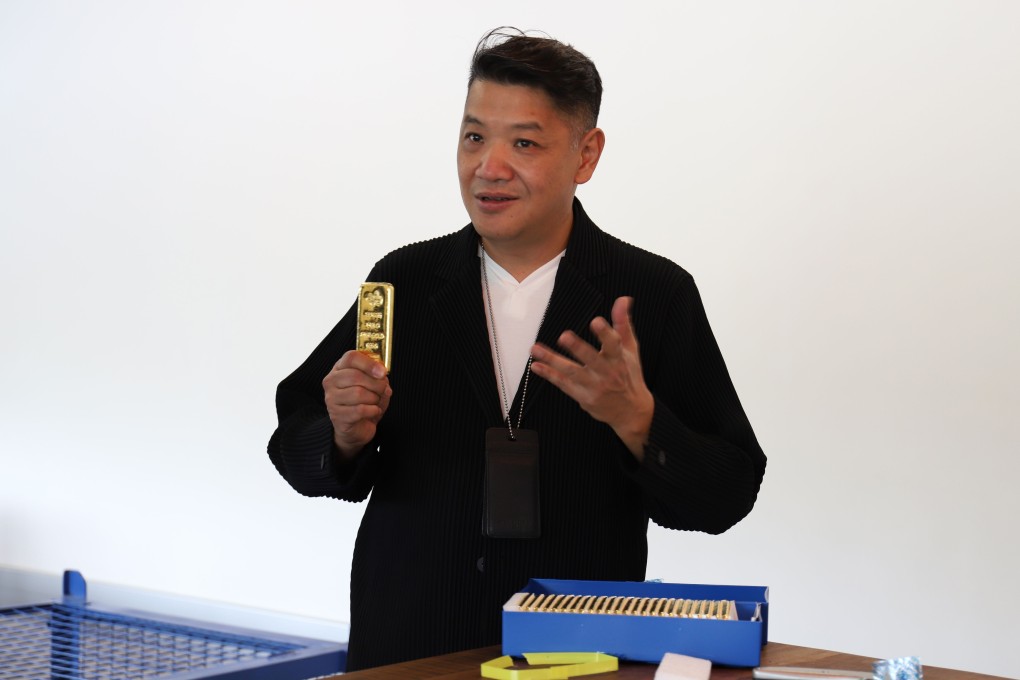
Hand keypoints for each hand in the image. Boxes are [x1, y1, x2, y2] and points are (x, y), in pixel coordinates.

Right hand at [322, 350, 391, 460]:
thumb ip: (378, 377)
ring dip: (374, 399)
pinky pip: (360, 410)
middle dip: (376, 384)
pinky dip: (372, 411)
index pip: (351, 357)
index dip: (369, 363)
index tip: (383, 372)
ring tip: (375, 402)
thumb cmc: (366, 403)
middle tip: (383, 390)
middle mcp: (331, 381)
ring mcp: (331, 399)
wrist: (357, 428)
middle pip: (355, 376)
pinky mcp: (337, 416)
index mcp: (340, 368)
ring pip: (358, 393)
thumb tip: (382, 376)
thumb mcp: (374, 386)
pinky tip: (373, 411)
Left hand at [530, 297, 653, 459]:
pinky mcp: (583, 397)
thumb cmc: (629, 375)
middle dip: (578, 348)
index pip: (613, 344)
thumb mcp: (630, 349)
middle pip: (591, 359)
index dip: (605, 333)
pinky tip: (536, 366)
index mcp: (619, 359)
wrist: (631, 411)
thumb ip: (623, 324)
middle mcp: (607, 373)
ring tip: (536, 349)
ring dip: (552, 360)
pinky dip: (549, 375)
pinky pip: (563, 385)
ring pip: (571, 372)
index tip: (596, 321)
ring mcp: (594, 387)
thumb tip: (623, 300)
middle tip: (564, 336)